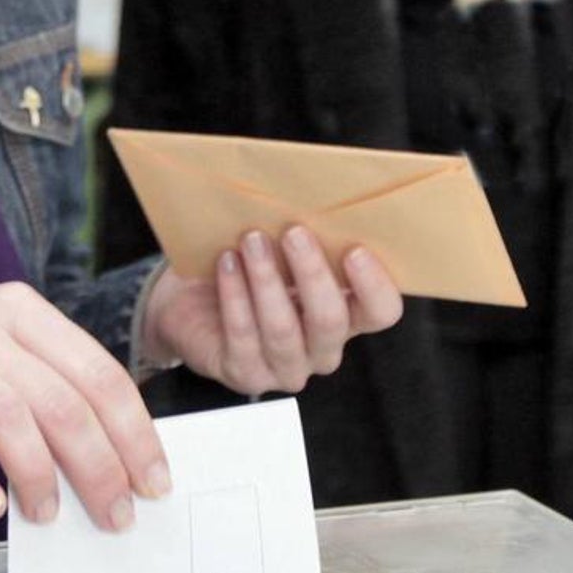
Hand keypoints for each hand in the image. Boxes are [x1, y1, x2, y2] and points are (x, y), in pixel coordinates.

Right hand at [0, 282, 170, 531]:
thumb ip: (50, 390)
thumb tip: (114, 459)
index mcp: (21, 312)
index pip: (98, 373)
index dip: (134, 433)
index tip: (153, 481)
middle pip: (62, 400)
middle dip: (101, 466)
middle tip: (116, 515)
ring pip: (5, 413)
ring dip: (39, 473)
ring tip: (49, 514)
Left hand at [141, 227, 403, 394]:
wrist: (190, 304)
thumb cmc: (247, 271)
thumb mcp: (281, 252)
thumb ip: (306, 237)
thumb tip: (311, 197)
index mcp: (347, 317)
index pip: (381, 312)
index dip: (374, 285)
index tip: (354, 249)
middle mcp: (322, 350)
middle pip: (330, 321)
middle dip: (312, 273)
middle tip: (293, 232)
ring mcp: (286, 369)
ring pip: (283, 330)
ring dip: (267, 280)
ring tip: (251, 240)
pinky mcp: (247, 376)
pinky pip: (243, 336)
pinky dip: (235, 296)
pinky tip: (227, 264)